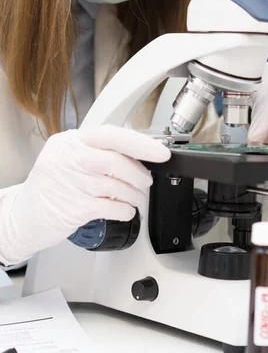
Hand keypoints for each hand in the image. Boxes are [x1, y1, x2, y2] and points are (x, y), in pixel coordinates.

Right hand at [0, 125, 169, 264]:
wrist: (22, 217)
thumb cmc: (53, 187)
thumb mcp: (69, 159)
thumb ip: (99, 153)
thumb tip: (139, 154)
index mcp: (69, 141)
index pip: (111, 135)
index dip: (141, 144)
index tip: (161, 153)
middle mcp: (66, 159)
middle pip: (116, 161)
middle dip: (139, 174)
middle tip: (146, 182)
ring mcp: (68, 183)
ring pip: (116, 185)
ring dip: (134, 194)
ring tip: (135, 198)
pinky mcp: (72, 208)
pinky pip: (111, 206)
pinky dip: (125, 209)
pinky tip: (125, 210)